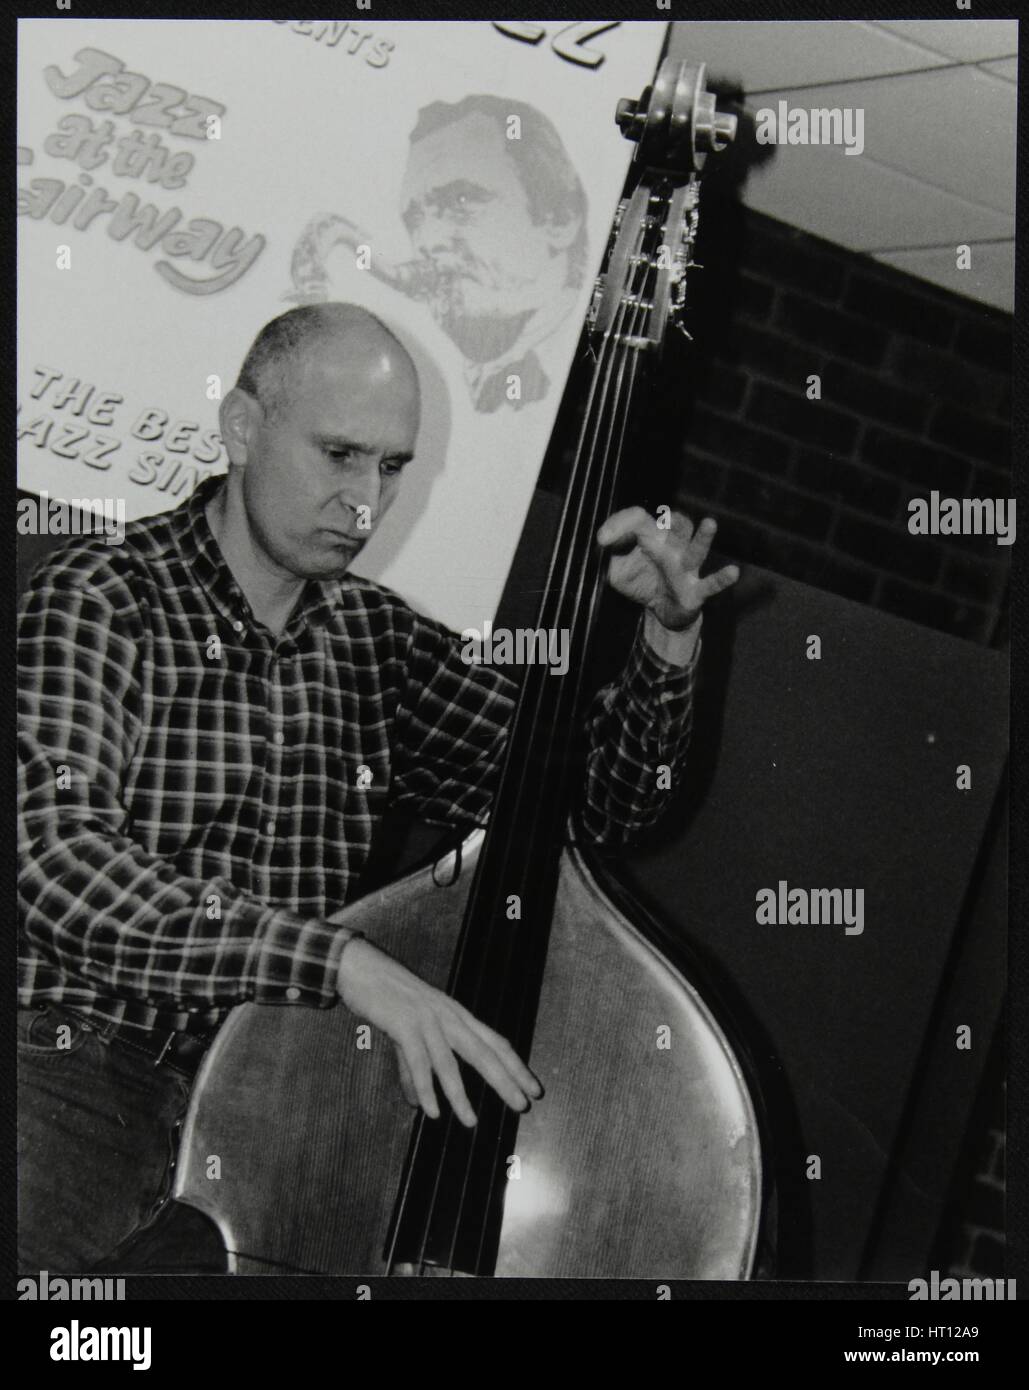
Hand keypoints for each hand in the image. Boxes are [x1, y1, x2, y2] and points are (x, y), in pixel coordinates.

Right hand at [337, 938, 541, 1126]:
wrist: (362, 967)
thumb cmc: (388, 997)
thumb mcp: (408, 1033)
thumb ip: (414, 1069)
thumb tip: (419, 1104)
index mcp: (457, 1015)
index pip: (496, 1042)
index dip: (516, 1067)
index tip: (534, 1089)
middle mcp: (449, 1016)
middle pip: (484, 1052)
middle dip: (505, 1080)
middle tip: (522, 1105)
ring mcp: (427, 1020)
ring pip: (449, 1063)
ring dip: (460, 1095)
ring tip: (471, 1122)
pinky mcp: (403, 1025)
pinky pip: (418, 1062)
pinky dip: (425, 1088)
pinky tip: (432, 1110)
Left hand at [597, 507, 739, 631]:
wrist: (661, 612)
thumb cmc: (641, 582)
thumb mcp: (617, 570)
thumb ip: (611, 554)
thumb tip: (604, 539)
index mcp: (652, 538)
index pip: (639, 519)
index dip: (620, 524)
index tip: (602, 539)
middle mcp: (672, 548)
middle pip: (677, 526)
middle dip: (673, 521)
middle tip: (665, 519)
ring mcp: (687, 569)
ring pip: (697, 549)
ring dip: (703, 537)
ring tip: (710, 523)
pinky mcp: (696, 590)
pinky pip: (712, 583)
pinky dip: (722, 578)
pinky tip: (732, 572)